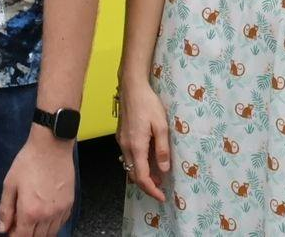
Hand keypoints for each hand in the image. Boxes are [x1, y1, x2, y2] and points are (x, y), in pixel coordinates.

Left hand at [0, 129, 75, 236]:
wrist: (51, 146)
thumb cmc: (29, 161)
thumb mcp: (10, 184)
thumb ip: (5, 209)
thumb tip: (2, 228)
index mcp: (30, 211)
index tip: (10, 231)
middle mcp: (47, 215)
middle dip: (26, 235)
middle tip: (18, 225)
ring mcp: (60, 211)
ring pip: (50, 233)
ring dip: (39, 232)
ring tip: (31, 219)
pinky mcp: (69, 204)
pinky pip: (61, 223)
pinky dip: (52, 224)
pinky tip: (45, 215)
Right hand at [115, 79, 171, 202]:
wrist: (132, 87)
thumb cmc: (148, 103)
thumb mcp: (161, 126)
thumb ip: (162, 149)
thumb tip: (163, 170)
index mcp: (136, 146)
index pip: (141, 176)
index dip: (151, 189)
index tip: (161, 196)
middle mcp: (126, 146)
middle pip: (133, 174)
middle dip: (147, 184)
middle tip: (162, 187)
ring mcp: (121, 140)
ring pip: (130, 165)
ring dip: (142, 174)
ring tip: (158, 175)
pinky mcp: (121, 135)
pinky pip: (129, 155)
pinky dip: (138, 163)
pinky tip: (148, 159)